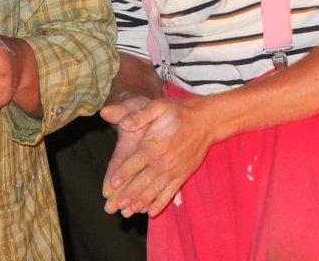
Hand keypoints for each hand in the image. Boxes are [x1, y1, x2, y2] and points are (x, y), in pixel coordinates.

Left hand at [100, 96, 214, 216]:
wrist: (205, 121)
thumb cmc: (177, 112)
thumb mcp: (158, 106)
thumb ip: (140, 115)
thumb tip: (124, 122)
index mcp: (155, 144)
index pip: (137, 161)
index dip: (125, 173)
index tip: (113, 184)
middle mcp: (165, 160)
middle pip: (144, 180)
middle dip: (129, 193)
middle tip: (115, 206)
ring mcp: (175, 170)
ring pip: (155, 189)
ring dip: (141, 201)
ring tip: (128, 212)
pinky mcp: (182, 175)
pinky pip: (171, 192)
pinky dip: (160, 203)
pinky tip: (150, 212)